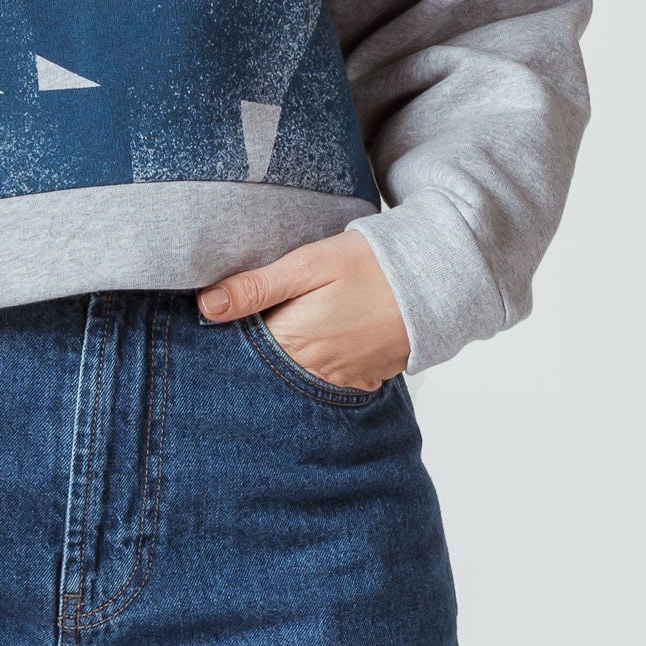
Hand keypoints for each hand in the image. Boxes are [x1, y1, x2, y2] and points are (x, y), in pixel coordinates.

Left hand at [196, 226, 410, 391]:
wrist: (437, 277)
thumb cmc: (372, 264)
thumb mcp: (310, 264)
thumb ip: (258, 287)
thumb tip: (208, 307)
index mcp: (294, 340)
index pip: (244, 350)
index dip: (230, 335)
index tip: (218, 321)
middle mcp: (315, 370)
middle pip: (268, 368)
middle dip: (255, 352)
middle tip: (256, 323)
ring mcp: (343, 378)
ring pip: (297, 377)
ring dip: (287, 361)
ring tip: (293, 329)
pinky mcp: (366, 378)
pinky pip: (329, 381)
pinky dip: (318, 367)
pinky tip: (319, 342)